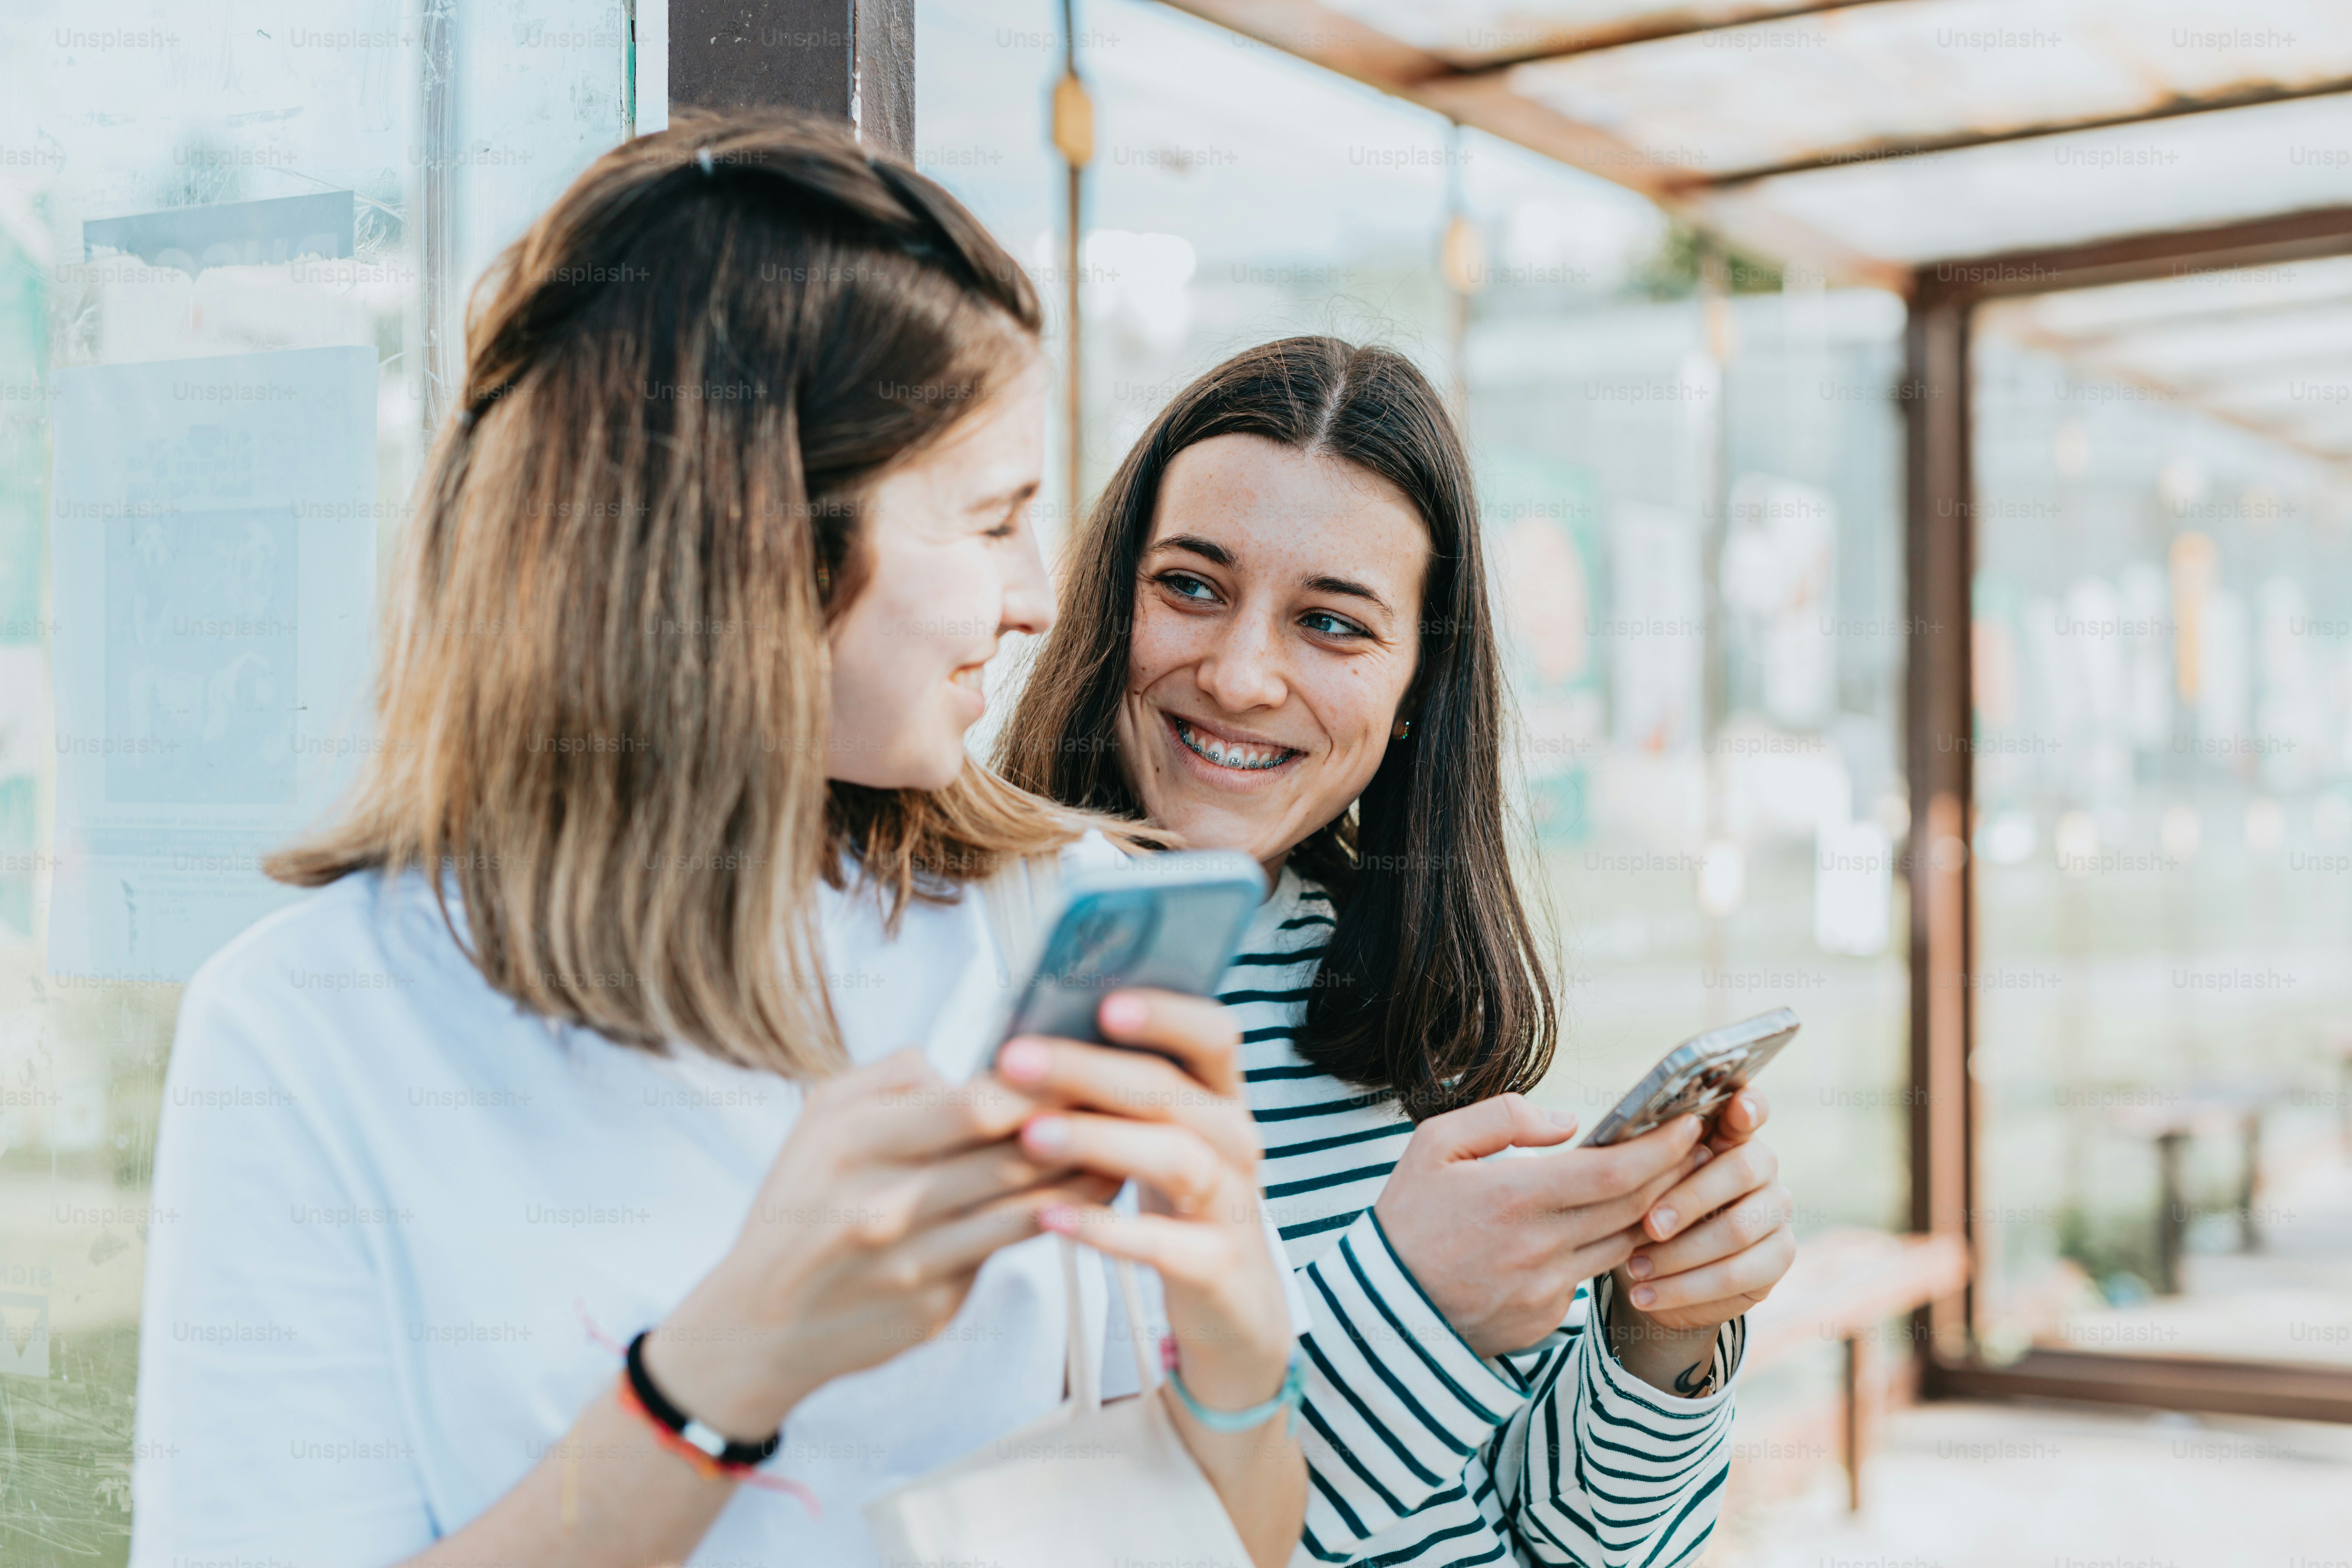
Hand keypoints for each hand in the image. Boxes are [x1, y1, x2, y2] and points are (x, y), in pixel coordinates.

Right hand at [648, 1049, 1116, 1439]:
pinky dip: (1059, 1219)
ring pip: (1028, 1207)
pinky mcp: (937, 1305)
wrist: (757, 1324)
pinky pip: (1011, 1251)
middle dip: (1077, 1121)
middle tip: (1128, 1095)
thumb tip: (974, 1066)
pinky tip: (1091, 1196)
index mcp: (853, 1143)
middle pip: (1010, 1153)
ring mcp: (913, 1261)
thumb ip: (893, 1076)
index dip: (1038, 1081)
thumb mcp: (820, 1118)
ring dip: (1087, 1174)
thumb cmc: (799, 1203)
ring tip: (1129, 1143)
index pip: (971, 1103)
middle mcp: (883, 1204)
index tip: (1082, 1059)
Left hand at [993, 990, 1292, 1405]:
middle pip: (1174, 1092)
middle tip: (1015, 1059)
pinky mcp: (1219, 1268)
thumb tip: (1028, 1040)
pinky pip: (1166, 1245)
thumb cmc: (1177, 1204)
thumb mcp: (1160, 1139)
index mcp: (1221, 1098)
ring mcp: (1234, 1205)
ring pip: (1178, 1158)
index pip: (1215, 1035)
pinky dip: (1107, 1230)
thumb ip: (1116, 1094)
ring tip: (1030, 1136)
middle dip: (1091, 1071)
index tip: (1103, 1002)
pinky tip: (1050, 1218)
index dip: (1167, 1013)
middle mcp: (1236, 1143)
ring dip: (1099, 1141)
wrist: (1236, 1309)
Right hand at [1373, 1096, 1705, 1357]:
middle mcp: (1540, 1246)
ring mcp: (1546, 1289)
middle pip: (1635, 1208)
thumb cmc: (1407, 1215)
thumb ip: (1502, 1119)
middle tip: (1701, 1146)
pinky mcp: (1544, 1318)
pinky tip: (1615, 1228)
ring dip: (1657, 1213)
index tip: (1689, 1123)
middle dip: (1676, 1173)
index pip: (1616, 1171)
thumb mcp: (1434, 1145)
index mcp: (1515, 1197)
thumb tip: (1568, 1123)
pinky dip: (1609, 1250)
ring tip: (1675, 1182)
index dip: (1662, 1147)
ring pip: (1623, 1246)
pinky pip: (1590, 1278)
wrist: (1382, 1307)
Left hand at [1614, 1089, 1794, 1340]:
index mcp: (1729, 1134)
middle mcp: (1762, 1166)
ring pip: (1736, 1230)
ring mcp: (1777, 1210)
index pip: (1750, 1108)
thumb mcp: (1638, 1184)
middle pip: (1740, 1171)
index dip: (1749, 1104)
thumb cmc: (1646, 1212)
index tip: (1737, 1106)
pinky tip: (1647, 1295)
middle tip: (1647, 1225)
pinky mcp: (1779, 1256)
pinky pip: (1736, 1275)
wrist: (1662, 1275)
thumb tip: (1624, 1151)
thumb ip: (1644, 1162)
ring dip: (1679, 1254)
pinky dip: (1684, 1288)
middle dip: (1687, 1199)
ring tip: (1635, 1269)